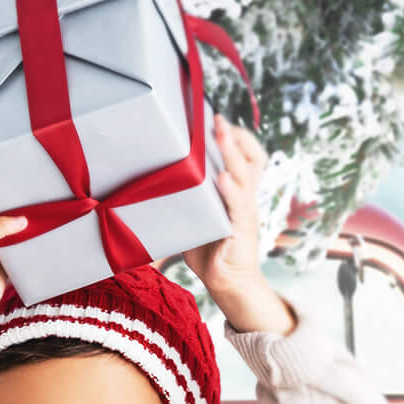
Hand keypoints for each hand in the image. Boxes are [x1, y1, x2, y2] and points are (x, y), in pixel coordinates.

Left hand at [185, 117, 295, 335]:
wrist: (226, 283)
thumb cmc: (208, 250)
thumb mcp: (194, 217)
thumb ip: (183, 198)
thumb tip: (150, 182)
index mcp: (238, 191)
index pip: (249, 156)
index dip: (238, 137)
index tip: (217, 121)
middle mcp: (246, 196)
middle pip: (253, 157)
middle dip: (237, 136)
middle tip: (218, 120)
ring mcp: (246, 211)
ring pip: (245, 174)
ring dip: (232, 152)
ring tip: (221, 134)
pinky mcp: (242, 228)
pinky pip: (238, 203)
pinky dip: (230, 189)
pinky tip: (221, 177)